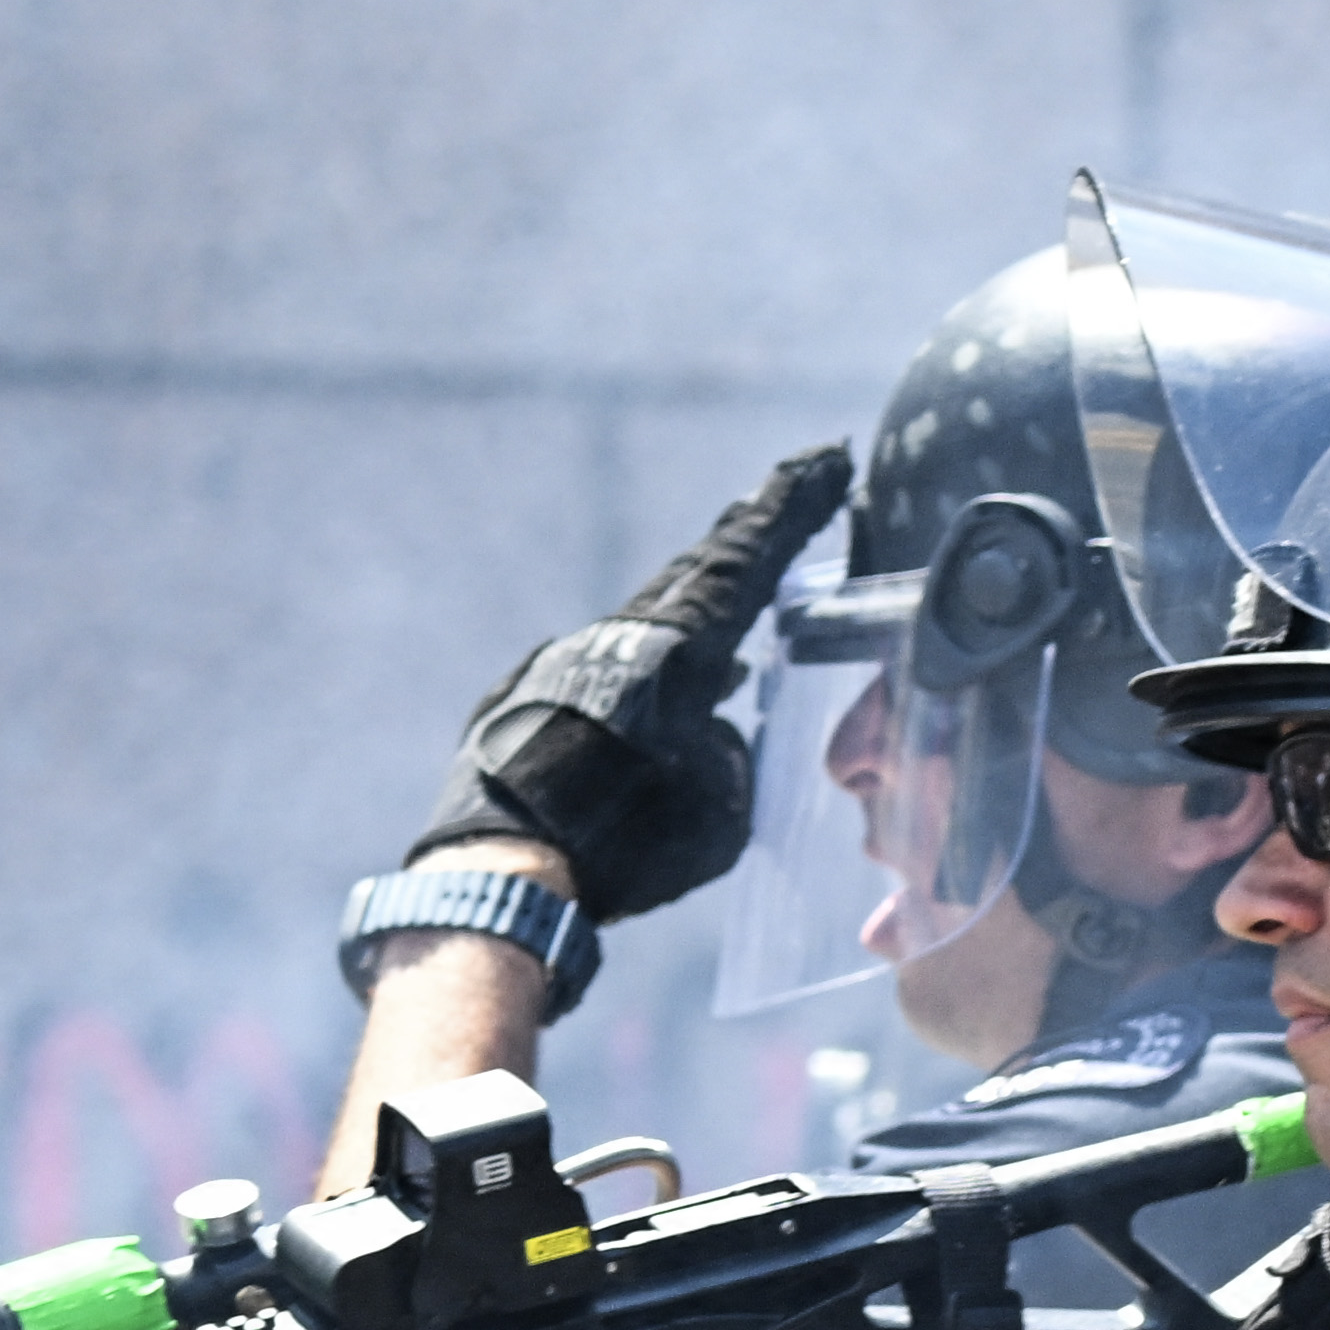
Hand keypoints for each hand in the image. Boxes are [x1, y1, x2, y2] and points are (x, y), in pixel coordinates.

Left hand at [409, 441, 854, 917]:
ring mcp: (563, 659)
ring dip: (693, 627)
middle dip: (748, 540)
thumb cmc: (625, 841)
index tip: (827, 460)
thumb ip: (728, 760)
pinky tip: (646, 714)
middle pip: (696, 573)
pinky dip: (638, 678)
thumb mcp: (719, 812)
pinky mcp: (525, 693)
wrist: (502, 869)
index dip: (791, 508)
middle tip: (786, 505)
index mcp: (678, 649)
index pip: (748, 559)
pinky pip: (601, 669)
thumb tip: (710, 742)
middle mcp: (618, 637)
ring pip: (644, 626)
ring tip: (730, 649)